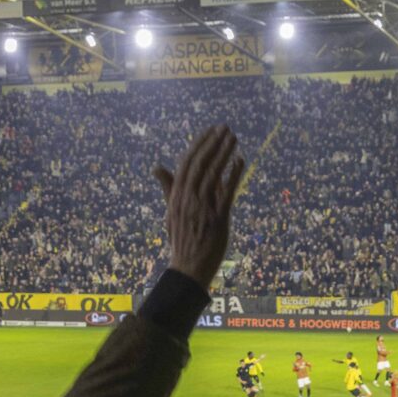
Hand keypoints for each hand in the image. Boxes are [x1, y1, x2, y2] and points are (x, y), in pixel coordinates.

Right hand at [153, 125, 246, 286]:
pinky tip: (241, 159)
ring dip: (224, 153)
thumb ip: (168, 187)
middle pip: (200, 164)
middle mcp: (188, 199)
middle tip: (225, 127)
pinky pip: (227, 192)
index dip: (199, 144)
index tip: (209, 130)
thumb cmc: (181, 238)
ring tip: (233, 138)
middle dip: (212, 143)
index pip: (186, 163)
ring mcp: (202, 208)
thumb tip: (156, 167)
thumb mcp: (171, 210)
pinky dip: (233, 174)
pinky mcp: (217, 218)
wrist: (187, 268)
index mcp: (177, 196)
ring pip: (213, 174)